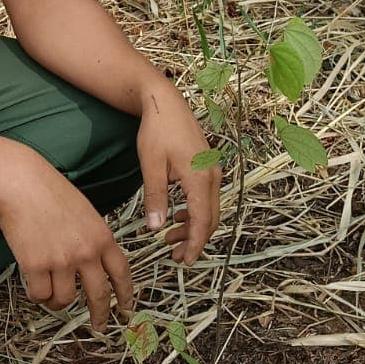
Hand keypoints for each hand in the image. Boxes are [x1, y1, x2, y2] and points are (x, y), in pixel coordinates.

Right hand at [0, 146, 132, 332]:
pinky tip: (33, 284)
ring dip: (57, 301)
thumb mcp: (84, 211)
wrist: (19, 182)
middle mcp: (86, 252)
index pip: (122, 272)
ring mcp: (62, 261)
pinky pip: (40, 295)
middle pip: (99, 295)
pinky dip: (37, 295)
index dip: (125, 294)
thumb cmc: (47, 190)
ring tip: (49, 291)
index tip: (127, 308)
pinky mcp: (37, 266)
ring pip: (65, 300)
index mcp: (102, 236)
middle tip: (98, 327)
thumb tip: (91, 262)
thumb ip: (91, 237)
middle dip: (100, 316)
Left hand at [137, 74, 220, 263]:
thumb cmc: (156, 131)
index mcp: (200, 177)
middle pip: (210, 218)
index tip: (184, 260)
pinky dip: (194, 211)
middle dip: (194, 240)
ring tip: (169, 239)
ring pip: (209, 209)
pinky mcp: (208, 167)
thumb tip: (155, 228)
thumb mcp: (151, 166)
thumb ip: (155, 198)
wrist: (165, 102)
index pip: (202, 220)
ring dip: (192, 227)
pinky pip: (206, 197)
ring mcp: (213, 171)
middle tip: (175, 256)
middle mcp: (212, 176)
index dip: (194, 243)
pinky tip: (176, 216)